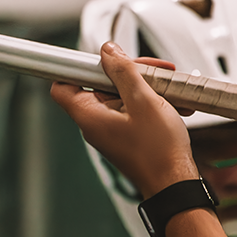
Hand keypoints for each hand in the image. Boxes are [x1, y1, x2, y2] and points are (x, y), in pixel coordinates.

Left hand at [49, 43, 200, 195]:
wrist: (175, 184)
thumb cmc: (159, 153)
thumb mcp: (144, 101)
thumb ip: (124, 72)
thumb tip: (108, 52)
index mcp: (89, 115)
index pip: (62, 82)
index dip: (77, 66)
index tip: (96, 57)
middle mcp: (95, 124)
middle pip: (98, 85)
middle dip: (126, 73)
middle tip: (150, 70)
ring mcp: (111, 131)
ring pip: (120, 97)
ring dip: (144, 88)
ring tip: (168, 89)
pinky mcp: (126, 137)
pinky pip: (132, 111)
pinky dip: (150, 104)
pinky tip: (172, 104)